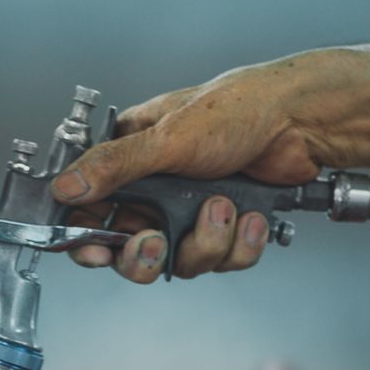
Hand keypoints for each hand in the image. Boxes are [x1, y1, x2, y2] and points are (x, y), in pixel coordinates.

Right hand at [50, 51, 346, 282]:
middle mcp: (157, 187)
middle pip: (130, 247)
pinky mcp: (226, 226)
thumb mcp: (168, 138)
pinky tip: (251, 215)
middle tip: (155, 244)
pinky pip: (221, 258)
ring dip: (206, 242)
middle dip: (145, 254)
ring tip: (225, 207)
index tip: (94, 252)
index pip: (90, 207)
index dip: (87, 237)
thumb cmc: (237, 110)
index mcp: (131, 156)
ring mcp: (191, 209)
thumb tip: (66, 187)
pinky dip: (239, 244)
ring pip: (180, 259)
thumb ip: (114, 166)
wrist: (302, 122)